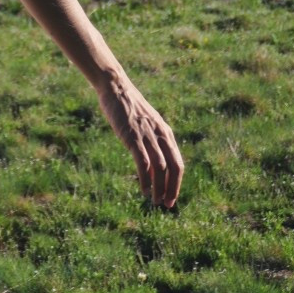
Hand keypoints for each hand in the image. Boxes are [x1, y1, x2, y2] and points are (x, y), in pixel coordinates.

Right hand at [97, 68, 183, 207]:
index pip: (177, 164)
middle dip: (172, 189)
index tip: (171, 199)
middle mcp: (161, 135)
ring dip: (159, 188)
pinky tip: (143, 189)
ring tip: (155, 201)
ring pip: (160, 168)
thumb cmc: (129, 107)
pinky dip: (146, 179)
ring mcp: (147, 136)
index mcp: (166, 133)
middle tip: (166, 204)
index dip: (177, 184)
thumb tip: (153, 165)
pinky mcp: (133, 137)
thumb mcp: (145, 125)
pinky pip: (144, 162)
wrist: (116, 88)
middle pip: (173, 168)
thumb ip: (152, 142)